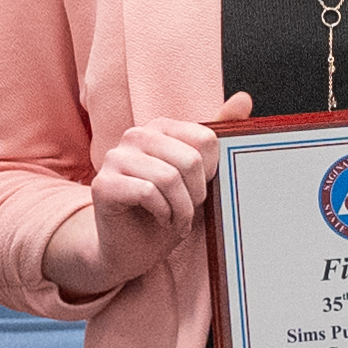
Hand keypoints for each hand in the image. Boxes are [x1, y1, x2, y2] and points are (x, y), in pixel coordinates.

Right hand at [41, 95, 248, 300]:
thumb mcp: (197, 176)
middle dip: (196, 194)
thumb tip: (244, 98)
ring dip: (181, 209)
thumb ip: (216, 138)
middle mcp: (135, 135)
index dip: (210, 173)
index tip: (200, 190)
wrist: (132, 249)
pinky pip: (147, 192)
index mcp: (160, 128)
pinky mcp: (104, 184)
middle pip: (190, 159)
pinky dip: (162, 213)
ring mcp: (115, 158)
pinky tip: (160, 220)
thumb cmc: (167, 211)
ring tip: (176, 220)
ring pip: (168, 178)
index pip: (205, 139)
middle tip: (188, 210)